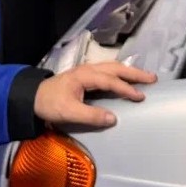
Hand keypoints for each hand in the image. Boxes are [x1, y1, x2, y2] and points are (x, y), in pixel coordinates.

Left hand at [34, 61, 157, 128]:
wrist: (31, 98)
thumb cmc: (50, 104)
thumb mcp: (69, 112)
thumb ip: (91, 116)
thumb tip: (113, 118)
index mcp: (86, 76)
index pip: (111, 81)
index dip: (126, 89)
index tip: (141, 97)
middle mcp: (89, 69)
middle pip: (116, 69)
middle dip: (135, 73)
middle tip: (153, 79)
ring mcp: (87, 71)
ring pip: (113, 68)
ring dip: (129, 72)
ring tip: (145, 77)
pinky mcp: (85, 76)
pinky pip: (108, 72)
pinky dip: (121, 74)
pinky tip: (126, 79)